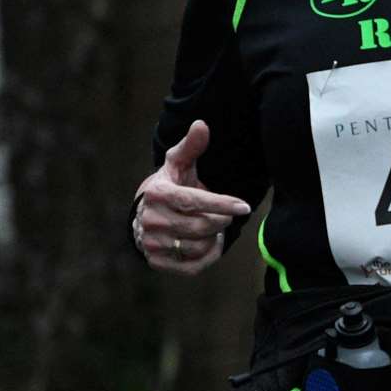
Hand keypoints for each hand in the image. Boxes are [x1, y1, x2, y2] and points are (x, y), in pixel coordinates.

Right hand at [133, 120, 250, 274]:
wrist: (146, 215)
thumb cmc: (171, 184)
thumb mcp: (179, 163)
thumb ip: (192, 146)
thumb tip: (202, 124)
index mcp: (156, 194)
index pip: (194, 201)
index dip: (222, 204)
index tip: (244, 206)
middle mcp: (150, 220)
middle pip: (200, 226)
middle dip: (221, 220)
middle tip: (227, 214)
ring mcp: (151, 243)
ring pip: (198, 246)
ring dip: (214, 237)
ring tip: (214, 226)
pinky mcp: (157, 262)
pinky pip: (192, 266)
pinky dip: (208, 255)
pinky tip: (210, 243)